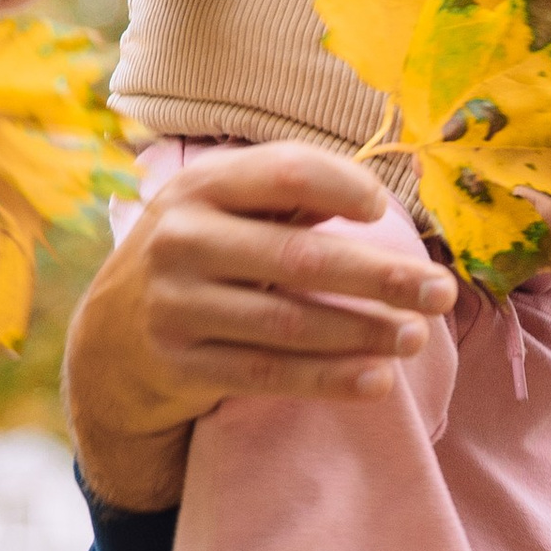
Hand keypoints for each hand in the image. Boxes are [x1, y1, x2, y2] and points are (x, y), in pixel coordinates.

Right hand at [64, 141, 456, 510]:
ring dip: (365, 332)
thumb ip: (288, 195)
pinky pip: (269, 374)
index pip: (285, 171)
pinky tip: (379, 380)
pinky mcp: (182, 365)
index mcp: (202, 187)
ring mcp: (177, 306)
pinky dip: (329, 379)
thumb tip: (382, 193)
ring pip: (290, 323)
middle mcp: (182, 241)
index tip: (384, 209)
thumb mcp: (223, 211)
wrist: (109, 340)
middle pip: (300, 258)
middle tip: (441, 291)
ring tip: (417, 337)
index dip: (343, 186)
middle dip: (381, 276)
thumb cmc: (200, 258)